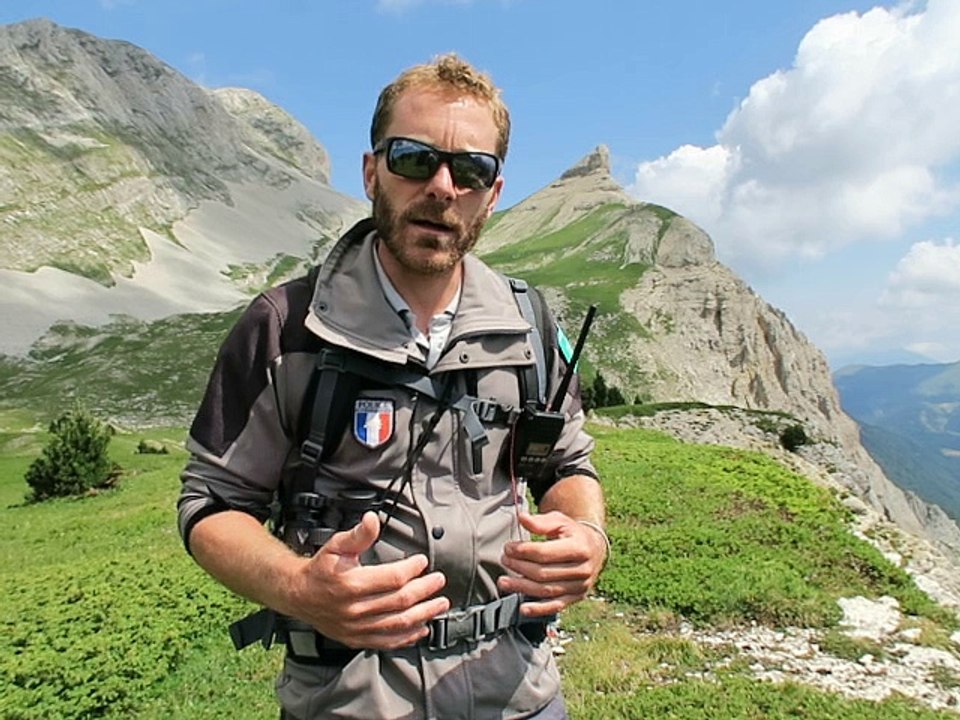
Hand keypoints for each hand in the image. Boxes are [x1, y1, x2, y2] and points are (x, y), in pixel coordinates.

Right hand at [287, 511, 449, 649]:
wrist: (298, 595)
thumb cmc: (320, 569)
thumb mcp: (337, 545)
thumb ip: (358, 534)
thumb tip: (372, 519)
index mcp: (351, 584)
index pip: (392, 578)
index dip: (412, 569)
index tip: (422, 561)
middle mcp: (355, 609)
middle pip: (400, 601)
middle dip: (425, 590)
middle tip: (439, 581)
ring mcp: (356, 627)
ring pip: (398, 624)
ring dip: (423, 614)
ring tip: (439, 605)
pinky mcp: (356, 638)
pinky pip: (387, 641)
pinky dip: (408, 636)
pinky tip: (421, 628)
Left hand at [496, 511, 606, 617]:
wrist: (595, 548)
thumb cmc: (573, 534)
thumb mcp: (560, 521)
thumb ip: (541, 522)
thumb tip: (522, 518)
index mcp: (579, 547)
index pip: (544, 553)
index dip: (522, 551)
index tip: (508, 547)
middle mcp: (583, 569)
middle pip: (543, 573)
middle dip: (519, 567)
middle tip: (504, 560)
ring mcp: (580, 586)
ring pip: (546, 590)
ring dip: (522, 587)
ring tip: (504, 582)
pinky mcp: (576, 597)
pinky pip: (556, 606)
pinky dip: (538, 609)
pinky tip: (523, 608)